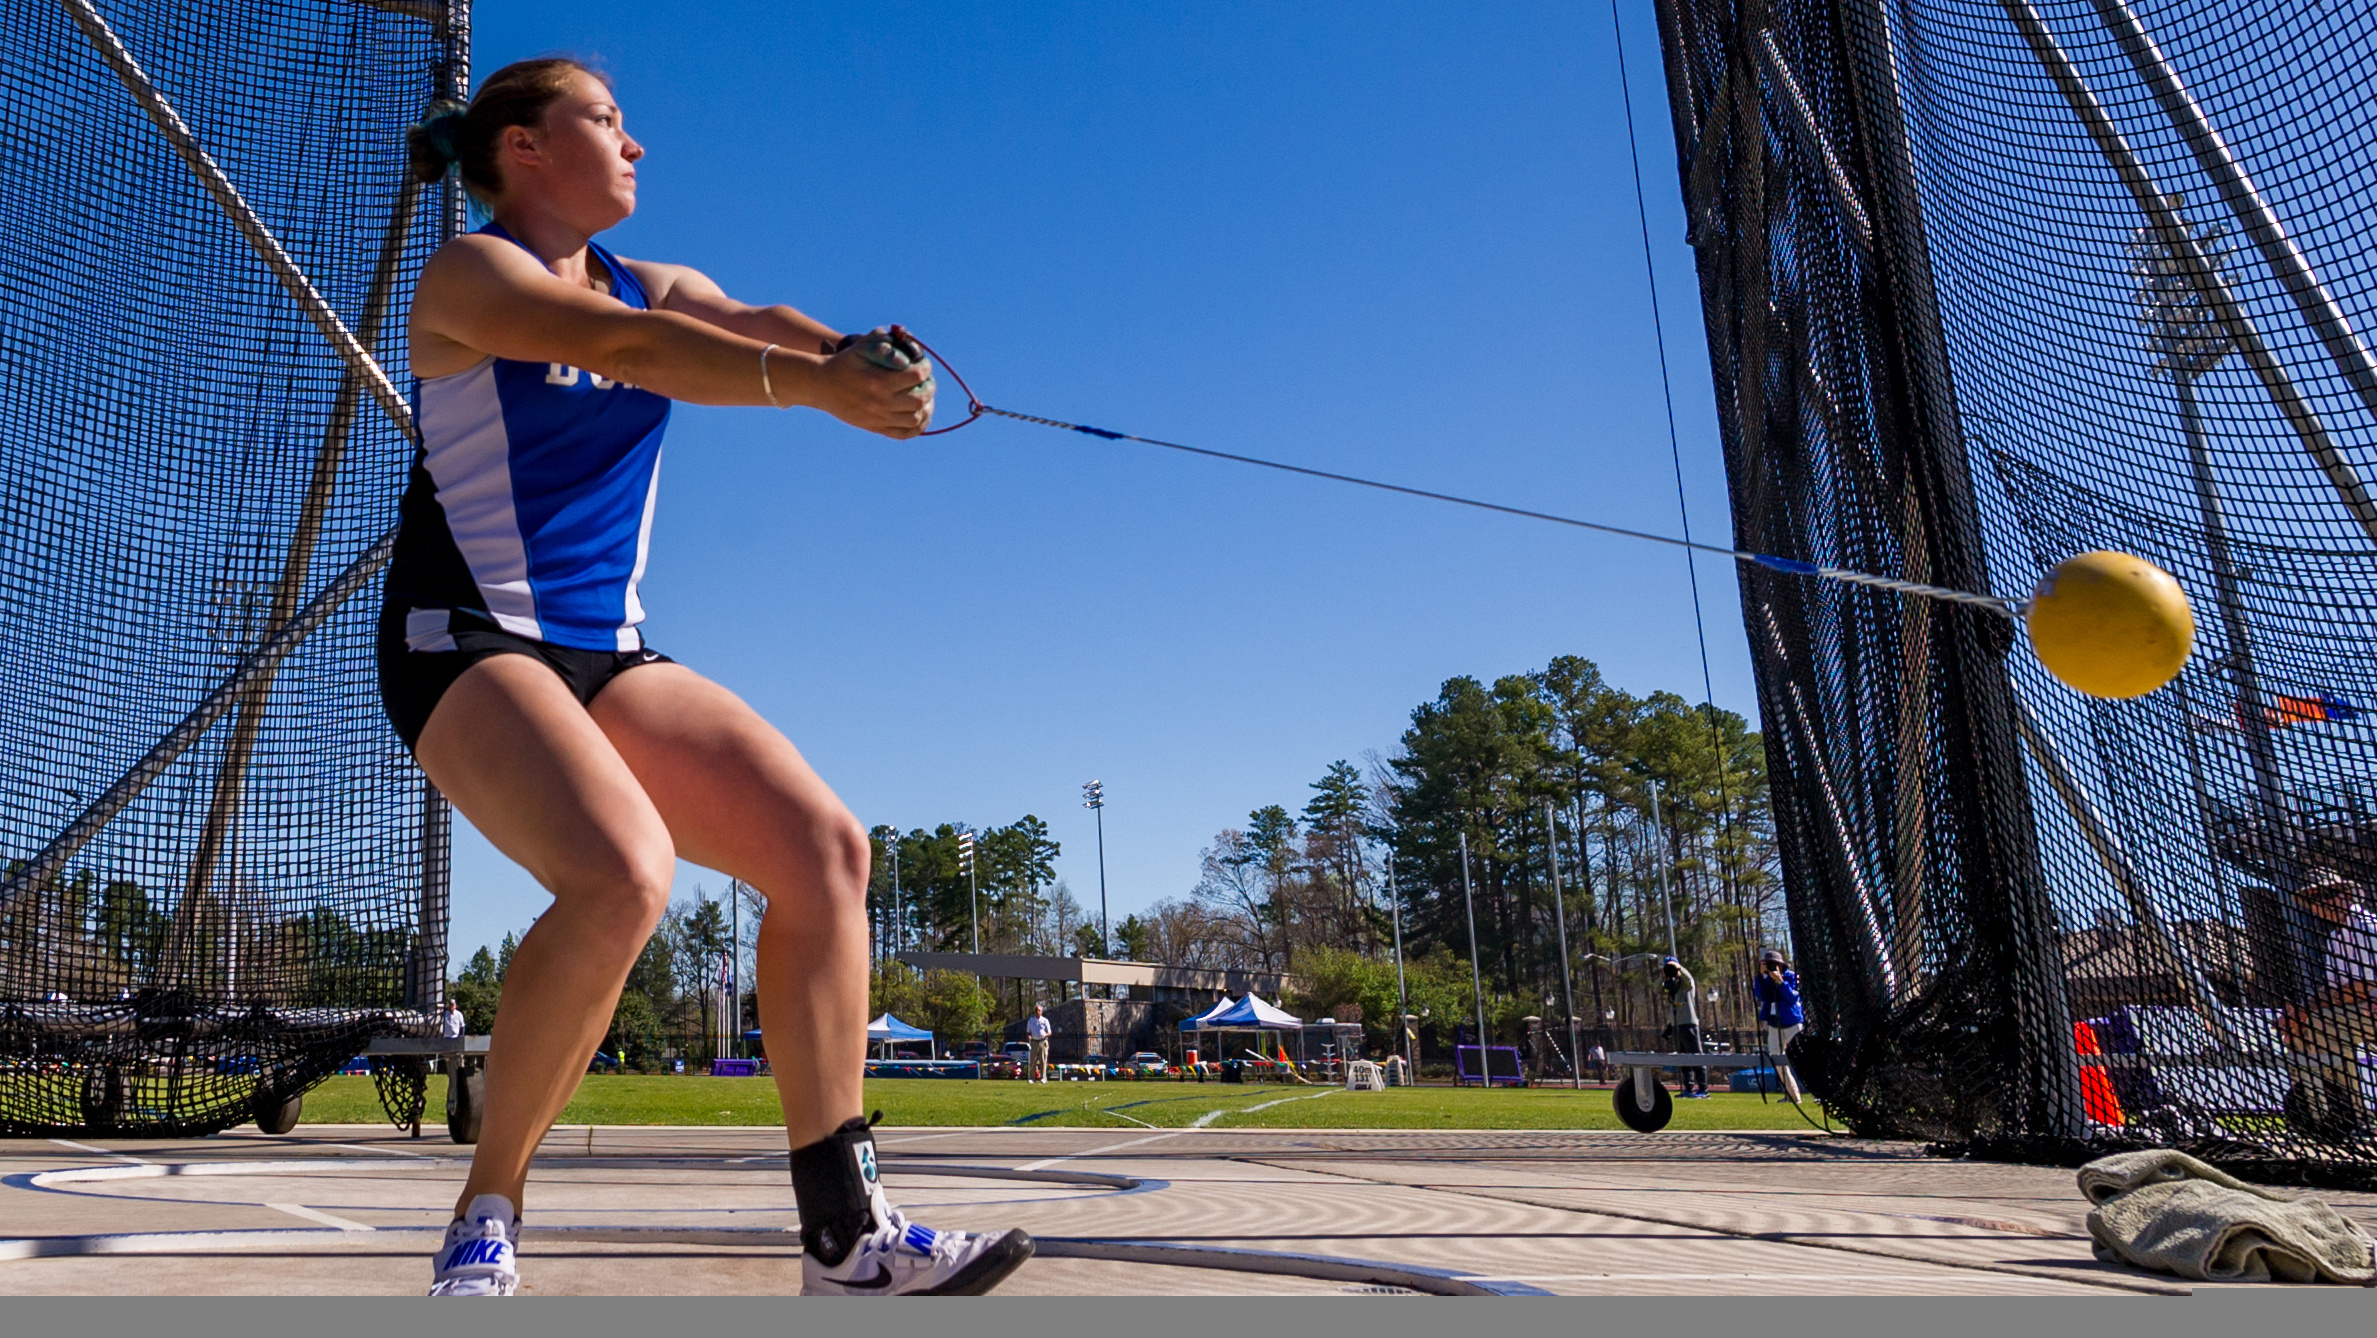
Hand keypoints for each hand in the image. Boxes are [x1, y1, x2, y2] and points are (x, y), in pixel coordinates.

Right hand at [814, 335, 934, 438]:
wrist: (821, 385)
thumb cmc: (844, 363)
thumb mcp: (861, 347)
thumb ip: (884, 344)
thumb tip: (906, 348)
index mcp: (879, 381)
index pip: (916, 376)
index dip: (926, 368)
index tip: (924, 365)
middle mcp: (881, 402)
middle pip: (919, 399)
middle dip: (929, 388)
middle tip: (928, 381)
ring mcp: (879, 418)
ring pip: (915, 418)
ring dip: (927, 407)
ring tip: (927, 398)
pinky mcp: (875, 427)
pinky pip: (904, 433)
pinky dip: (918, 427)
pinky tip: (921, 415)